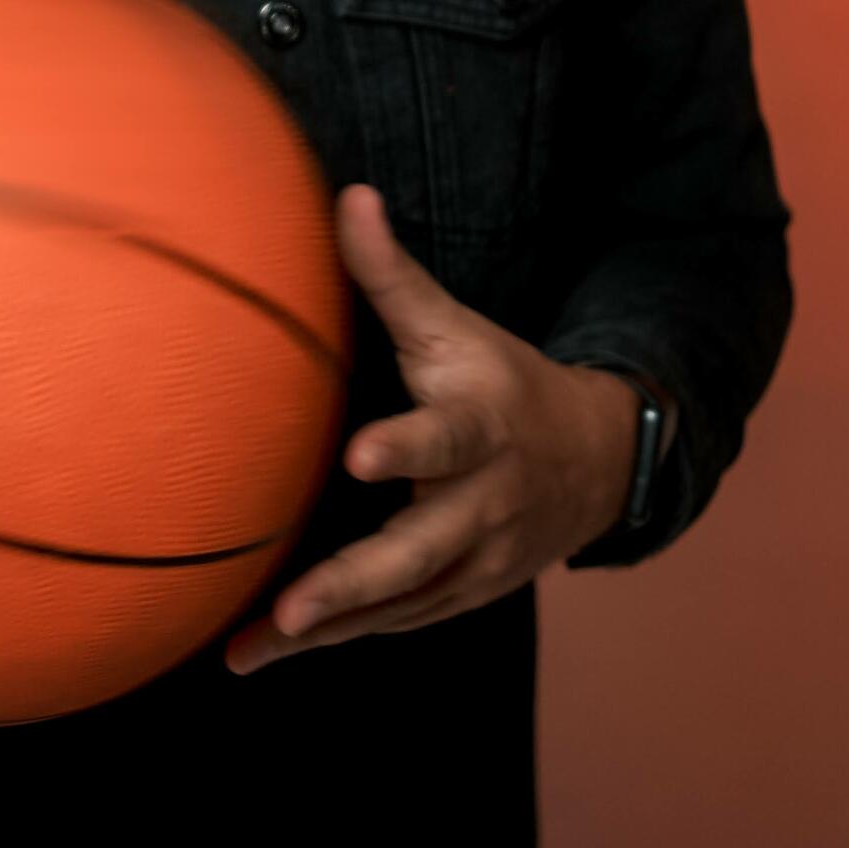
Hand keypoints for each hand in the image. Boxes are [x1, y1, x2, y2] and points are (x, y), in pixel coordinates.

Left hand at [224, 185, 673, 673]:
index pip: (444, 439)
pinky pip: (395, 623)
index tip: (357, 456)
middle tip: (293, 610)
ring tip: (250, 652)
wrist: (597, 462)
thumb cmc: (500, 381)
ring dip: (329, 631)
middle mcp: (483, 505)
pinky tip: (266, 653)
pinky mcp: (462, 596)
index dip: (406, 447)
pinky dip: (338, 640)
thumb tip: (348, 194)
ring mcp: (477, 562)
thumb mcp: (456, 326)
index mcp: (482, 429)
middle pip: (419, 552)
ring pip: (400, 605)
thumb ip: (393, 274)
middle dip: (354, 585)